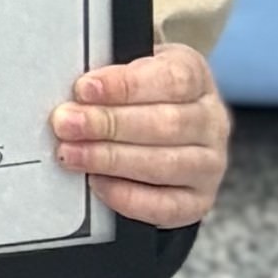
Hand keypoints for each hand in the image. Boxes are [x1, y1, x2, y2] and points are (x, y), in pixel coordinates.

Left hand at [51, 41, 228, 229]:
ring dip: (111, 159)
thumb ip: (108, 79)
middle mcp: (211, 121)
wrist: (160, 134)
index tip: (84, 89)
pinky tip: (97, 183)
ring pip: (164, 164)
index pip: (172, 79)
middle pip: (167, 124)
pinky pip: (165, 205)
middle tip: (67, 124)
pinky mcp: (197, 200)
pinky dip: (127, 196)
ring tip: (71, 154)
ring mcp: (209, 164)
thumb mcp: (128, 72)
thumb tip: (75, 92)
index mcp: (196, 77)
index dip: (126, 85)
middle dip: (108, 124)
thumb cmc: (139, 98)